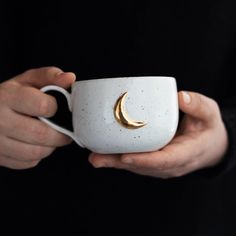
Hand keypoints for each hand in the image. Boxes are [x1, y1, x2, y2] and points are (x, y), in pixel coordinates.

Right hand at [0, 67, 75, 168]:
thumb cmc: (11, 95)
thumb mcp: (27, 80)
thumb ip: (49, 76)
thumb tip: (70, 78)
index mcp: (6, 97)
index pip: (42, 106)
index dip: (55, 108)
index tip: (55, 108)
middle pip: (41, 134)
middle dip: (60, 135)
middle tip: (66, 131)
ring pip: (35, 153)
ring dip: (50, 147)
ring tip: (52, 138)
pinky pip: (27, 163)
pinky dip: (38, 156)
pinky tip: (36, 145)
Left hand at [89, 91, 228, 177]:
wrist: (209, 145)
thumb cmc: (207, 129)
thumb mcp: (209, 114)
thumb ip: (197, 105)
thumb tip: (179, 97)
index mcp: (186, 154)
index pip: (164, 160)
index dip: (144, 160)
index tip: (124, 157)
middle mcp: (171, 164)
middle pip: (143, 166)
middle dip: (119, 163)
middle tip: (97, 158)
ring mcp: (162, 166)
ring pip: (136, 167)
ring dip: (115, 163)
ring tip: (95, 158)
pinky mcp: (154, 162)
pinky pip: (136, 162)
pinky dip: (119, 159)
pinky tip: (104, 154)